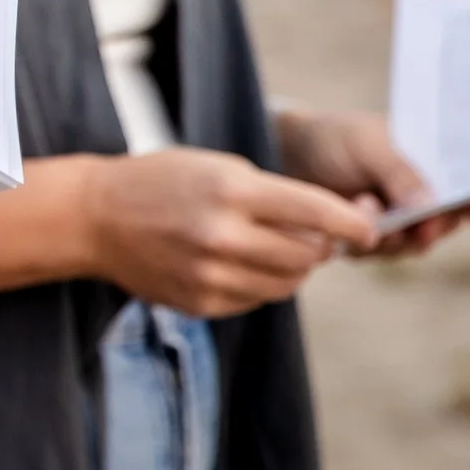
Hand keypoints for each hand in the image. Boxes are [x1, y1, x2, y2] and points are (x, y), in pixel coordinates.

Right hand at [75, 146, 377, 317]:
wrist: (97, 216)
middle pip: (307, 254)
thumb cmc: (162, 180)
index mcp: (231, 191)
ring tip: (275, 248)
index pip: (315, 211)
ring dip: (294, 268)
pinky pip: (256, 299)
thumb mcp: (218, 166)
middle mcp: (223, 236)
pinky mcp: (201, 303)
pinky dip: (261, 284)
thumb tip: (325, 235)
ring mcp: (211, 275)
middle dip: (321, 246)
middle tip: (315, 236)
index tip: (372, 229)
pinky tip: (240, 263)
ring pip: (287, 284)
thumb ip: (272, 197)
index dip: (353, 222)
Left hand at [273, 106, 469, 257]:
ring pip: (413, 245)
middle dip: (431, 227)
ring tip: (363, 202)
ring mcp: (400, 222)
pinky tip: (347, 214)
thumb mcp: (368, 145)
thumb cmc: (338, 139)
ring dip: (390, 233)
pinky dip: (363, 240)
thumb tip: (432, 206)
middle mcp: (423, 196)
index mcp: (433, 164)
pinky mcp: (372, 240)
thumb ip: (400, 172)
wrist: (291, 154)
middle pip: (447, 224)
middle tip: (415, 224)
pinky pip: (379, 253)